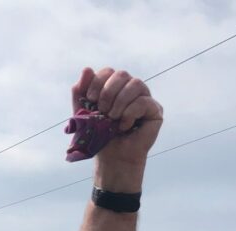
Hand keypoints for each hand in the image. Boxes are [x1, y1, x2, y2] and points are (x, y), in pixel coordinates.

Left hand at [72, 67, 163, 188]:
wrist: (111, 157)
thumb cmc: (98, 135)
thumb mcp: (83, 113)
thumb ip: (80, 91)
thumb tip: (87, 69)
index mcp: (114, 87)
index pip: (108, 71)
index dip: (97, 82)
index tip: (90, 100)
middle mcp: (130, 89)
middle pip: (122, 74)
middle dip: (107, 92)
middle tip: (102, 111)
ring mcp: (144, 98)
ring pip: (136, 84)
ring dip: (119, 102)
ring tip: (112, 118)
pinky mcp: (155, 110)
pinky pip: (144, 101)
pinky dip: (130, 113)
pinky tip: (124, 126)